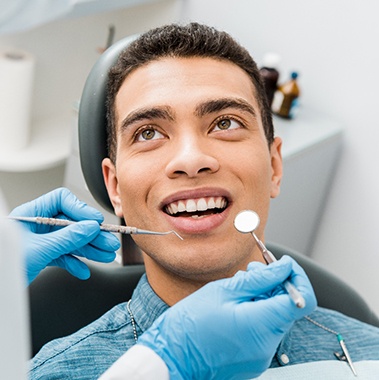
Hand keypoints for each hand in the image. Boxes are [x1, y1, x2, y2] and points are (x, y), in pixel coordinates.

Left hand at [9, 187, 119, 284]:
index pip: (62, 201)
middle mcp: (37, 225)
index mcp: (31, 214)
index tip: (95, 222)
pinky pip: (63, 256)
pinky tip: (83, 270)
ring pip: (70, 240)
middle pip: (71, 223)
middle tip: (108, 242)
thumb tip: (90, 228)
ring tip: (105, 255)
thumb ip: (67, 238)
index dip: (81, 209)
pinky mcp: (42, 256)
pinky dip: (74, 263)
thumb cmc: (4, 266)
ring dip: (89, 249)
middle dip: (91, 234)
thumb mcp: (39, 249)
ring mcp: (41, 241)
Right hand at [138, 256, 316, 379]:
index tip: (282, 264)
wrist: (171, 358)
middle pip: (288, 307)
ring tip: (238, 286)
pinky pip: (264, 329)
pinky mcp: (253, 359)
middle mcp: (267, 345)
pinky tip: (235, 304)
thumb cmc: (190, 324)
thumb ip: (259, 279)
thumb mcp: (223, 291)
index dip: (296, 277)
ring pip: (275, 316)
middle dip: (275, 284)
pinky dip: (256, 312)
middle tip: (252, 271)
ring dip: (263, 297)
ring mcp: (261, 355)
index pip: (302, 299)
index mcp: (261, 325)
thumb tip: (284, 267)